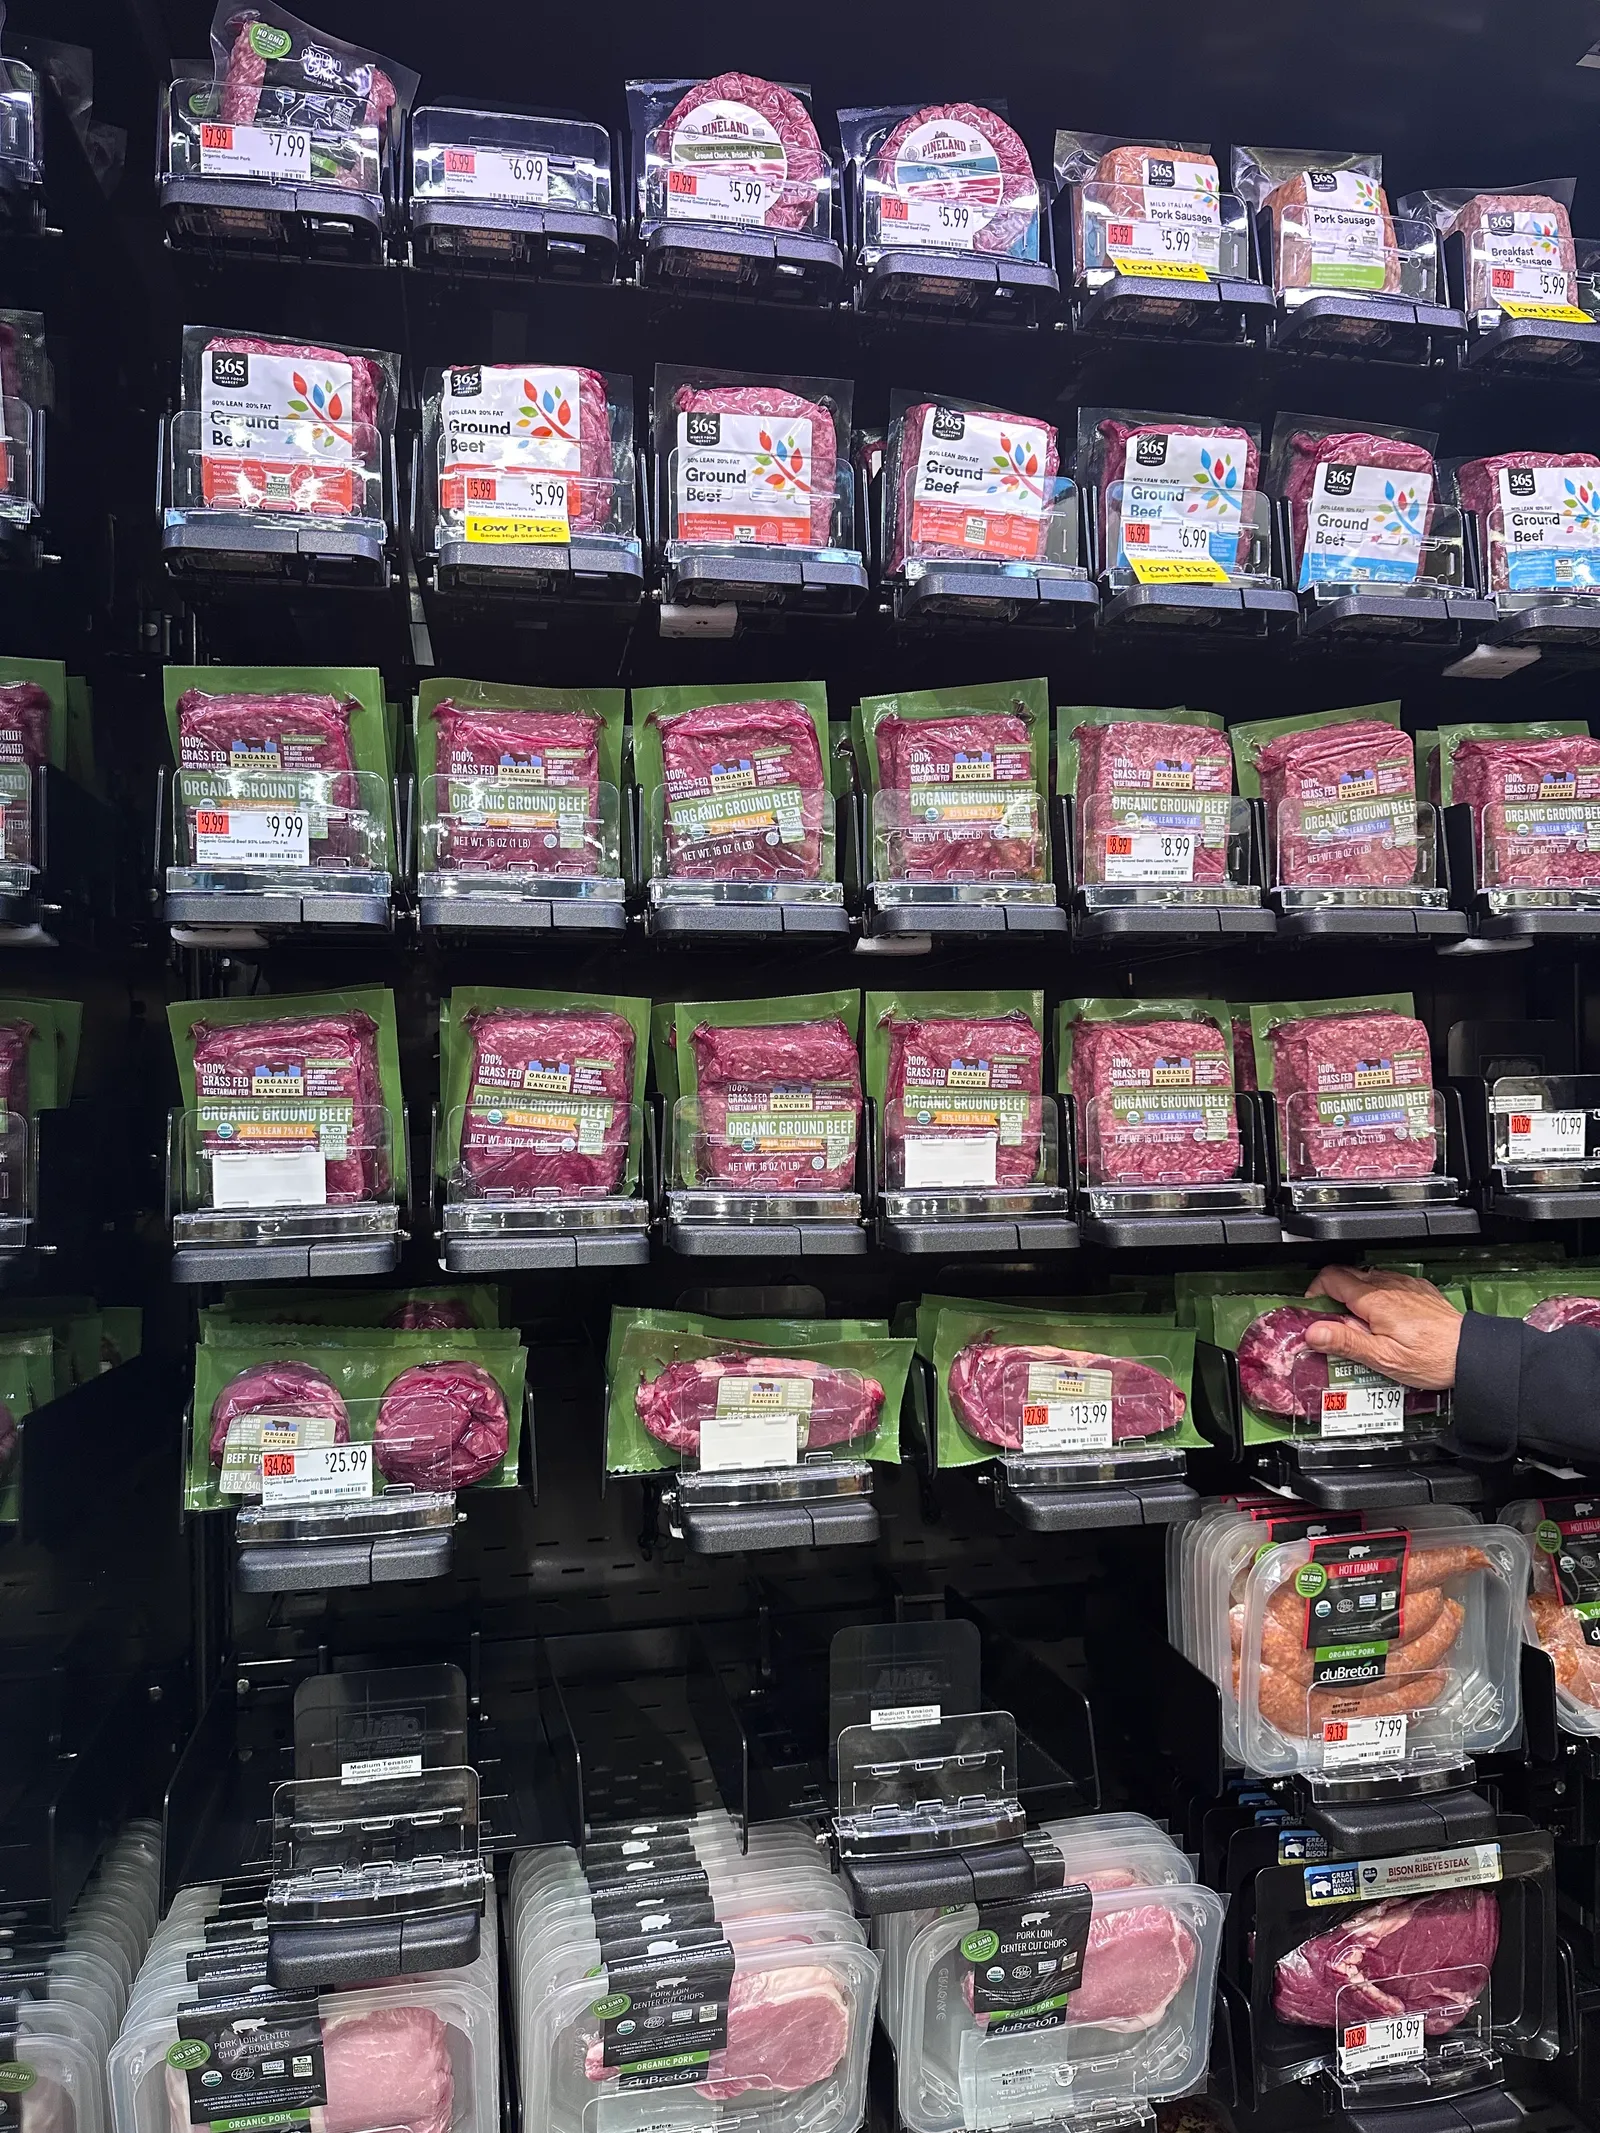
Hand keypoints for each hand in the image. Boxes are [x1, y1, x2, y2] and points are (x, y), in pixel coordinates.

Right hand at [1302, 1267, 1462, 1390]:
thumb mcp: (1382, 1357)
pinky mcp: (1419, 1290)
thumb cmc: (1432, 1358)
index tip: (1314, 1312)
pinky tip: (1383, 1318)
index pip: (1330, 1278)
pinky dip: (1377, 1295)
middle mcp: (1389, 1285)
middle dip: (1331, 1295)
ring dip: (1354, 1295)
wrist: (1471, 1353)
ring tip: (1357, 1323)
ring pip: (1367, 1277)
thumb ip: (1345, 1341)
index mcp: (1374, 1300)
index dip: (1314, 1292)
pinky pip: (1389, 1283)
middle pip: (1346, 1274)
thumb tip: (1313, 1332)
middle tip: (1331, 1321)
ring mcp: (1405, 1285)